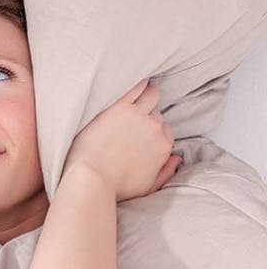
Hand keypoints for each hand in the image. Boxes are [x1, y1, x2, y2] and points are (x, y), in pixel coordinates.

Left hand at [65, 81, 178, 201]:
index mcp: (163, 147)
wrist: (91, 178)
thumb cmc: (115, 186)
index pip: (164, 129)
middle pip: (156, 114)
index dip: (151, 130)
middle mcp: (154, 129)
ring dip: (145, 95)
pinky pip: (134, 87)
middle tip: (132, 116)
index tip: (139, 130)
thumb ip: (166, 172)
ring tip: (136, 94)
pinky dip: (136, 84)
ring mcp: (137, 116)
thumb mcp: (148, 187)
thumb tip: (177, 158)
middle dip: (146, 114)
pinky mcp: (119, 107)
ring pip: (150, 95)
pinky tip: (132, 81)